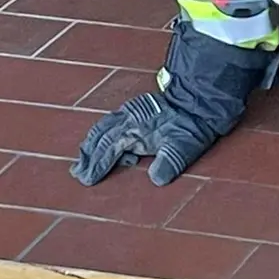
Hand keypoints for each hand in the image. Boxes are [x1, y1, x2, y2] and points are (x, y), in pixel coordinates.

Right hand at [69, 92, 218, 186]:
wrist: (200, 98)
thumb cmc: (192, 125)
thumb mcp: (184, 146)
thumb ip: (169, 162)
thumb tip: (156, 180)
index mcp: (135, 128)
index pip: (109, 149)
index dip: (97, 165)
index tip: (87, 180)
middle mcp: (127, 118)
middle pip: (99, 137)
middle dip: (87, 156)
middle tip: (78, 173)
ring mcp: (129, 111)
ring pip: (101, 128)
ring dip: (90, 144)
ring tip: (82, 161)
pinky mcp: (134, 109)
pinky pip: (109, 122)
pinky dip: (100, 134)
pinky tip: (99, 143)